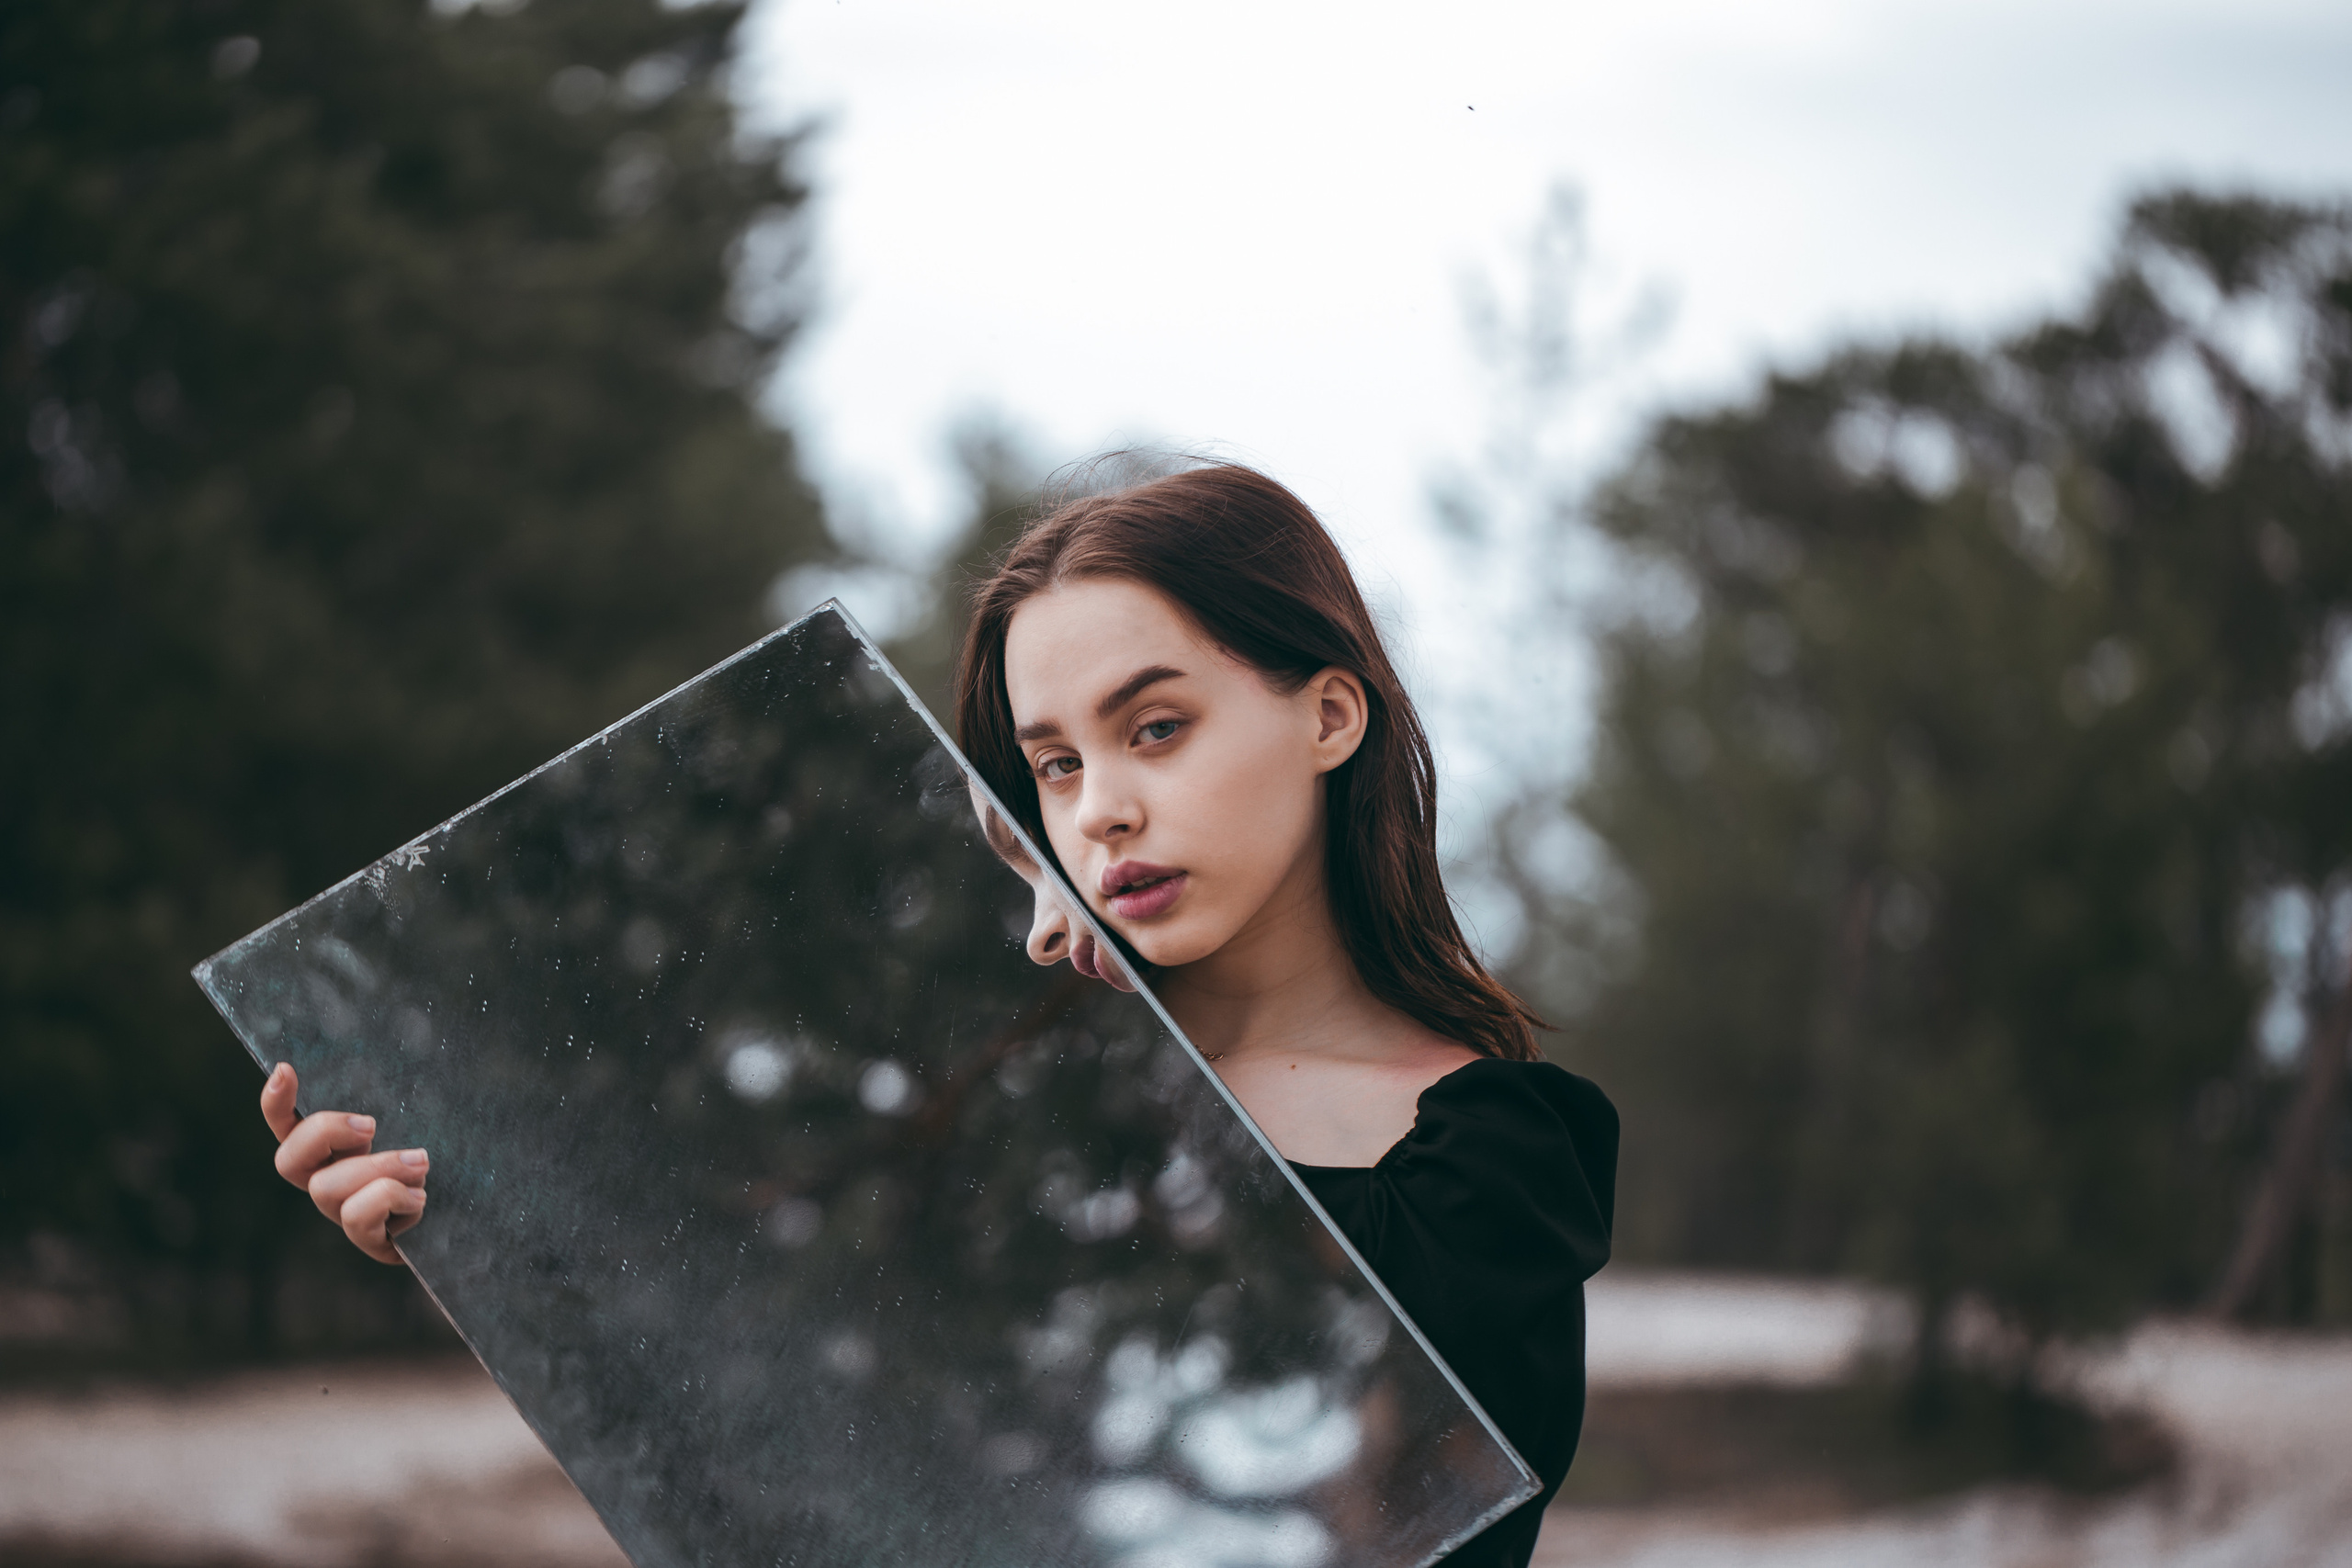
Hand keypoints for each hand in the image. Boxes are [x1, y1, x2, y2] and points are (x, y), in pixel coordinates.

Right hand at [260, 1063, 427, 1263]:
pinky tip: (420, 1197)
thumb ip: (396, 1105)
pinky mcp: (370, 1240)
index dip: (275, 1103)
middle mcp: (330, 1182)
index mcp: (333, 1150)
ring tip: (420, 1162)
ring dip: (376, 1168)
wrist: (473, 1212)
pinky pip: (356, 1220)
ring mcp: (345, 1213)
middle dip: (326, 1134)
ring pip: (326, 1189)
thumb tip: (381, 1093)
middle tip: (371, 1125)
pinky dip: (391, 1199)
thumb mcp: (418, 1122)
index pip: (287, 1128)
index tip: (286, 1070)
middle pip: (289, 1161)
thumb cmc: (444, 1155)